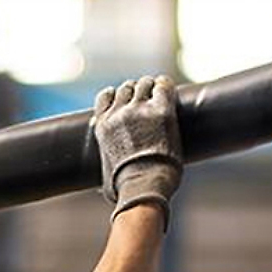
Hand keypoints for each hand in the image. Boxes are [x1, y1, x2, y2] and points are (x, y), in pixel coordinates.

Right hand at [94, 75, 182, 228]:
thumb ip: (106, 166)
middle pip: (127, 88)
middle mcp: (118, 114)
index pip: (105, 97)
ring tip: (159, 96)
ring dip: (152, 88)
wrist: (142, 186)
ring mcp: (139, 110)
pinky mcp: (160, 110)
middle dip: (137, 91)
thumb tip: (102, 185)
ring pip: (145, 84)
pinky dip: (166, 86)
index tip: (125, 101)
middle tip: (147, 100)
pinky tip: (169, 92)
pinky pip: (163, 85)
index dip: (117, 96)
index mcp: (102, 127)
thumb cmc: (125, 188)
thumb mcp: (105, 175)